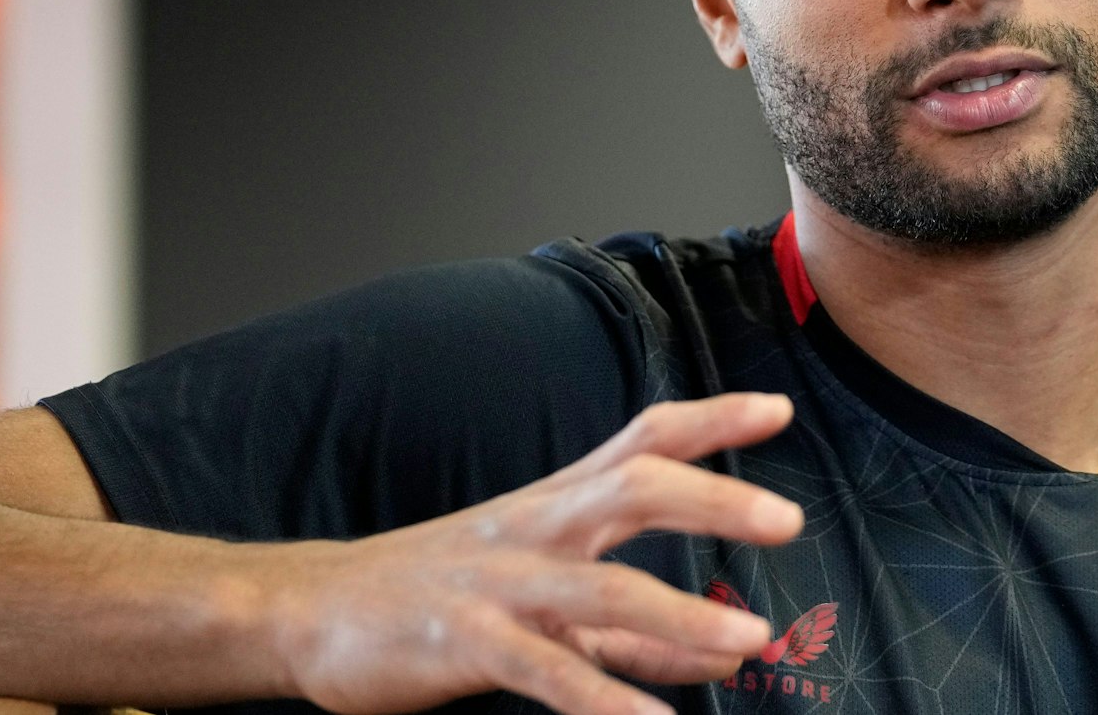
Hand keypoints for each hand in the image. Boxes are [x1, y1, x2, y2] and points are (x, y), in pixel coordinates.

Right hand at [262, 393, 803, 714]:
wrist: (309, 613)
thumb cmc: (442, 597)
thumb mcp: (549, 604)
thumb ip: (637, 630)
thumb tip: (724, 650)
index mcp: (558, 504)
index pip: (644, 440)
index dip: (712, 421)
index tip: (780, 411)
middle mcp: (536, 527)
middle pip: (634, 486)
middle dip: (712, 497)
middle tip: (787, 519)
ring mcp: (499, 581)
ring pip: (600, 586)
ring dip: (681, 614)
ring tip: (749, 637)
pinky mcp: (464, 642)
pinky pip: (545, 672)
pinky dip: (603, 699)